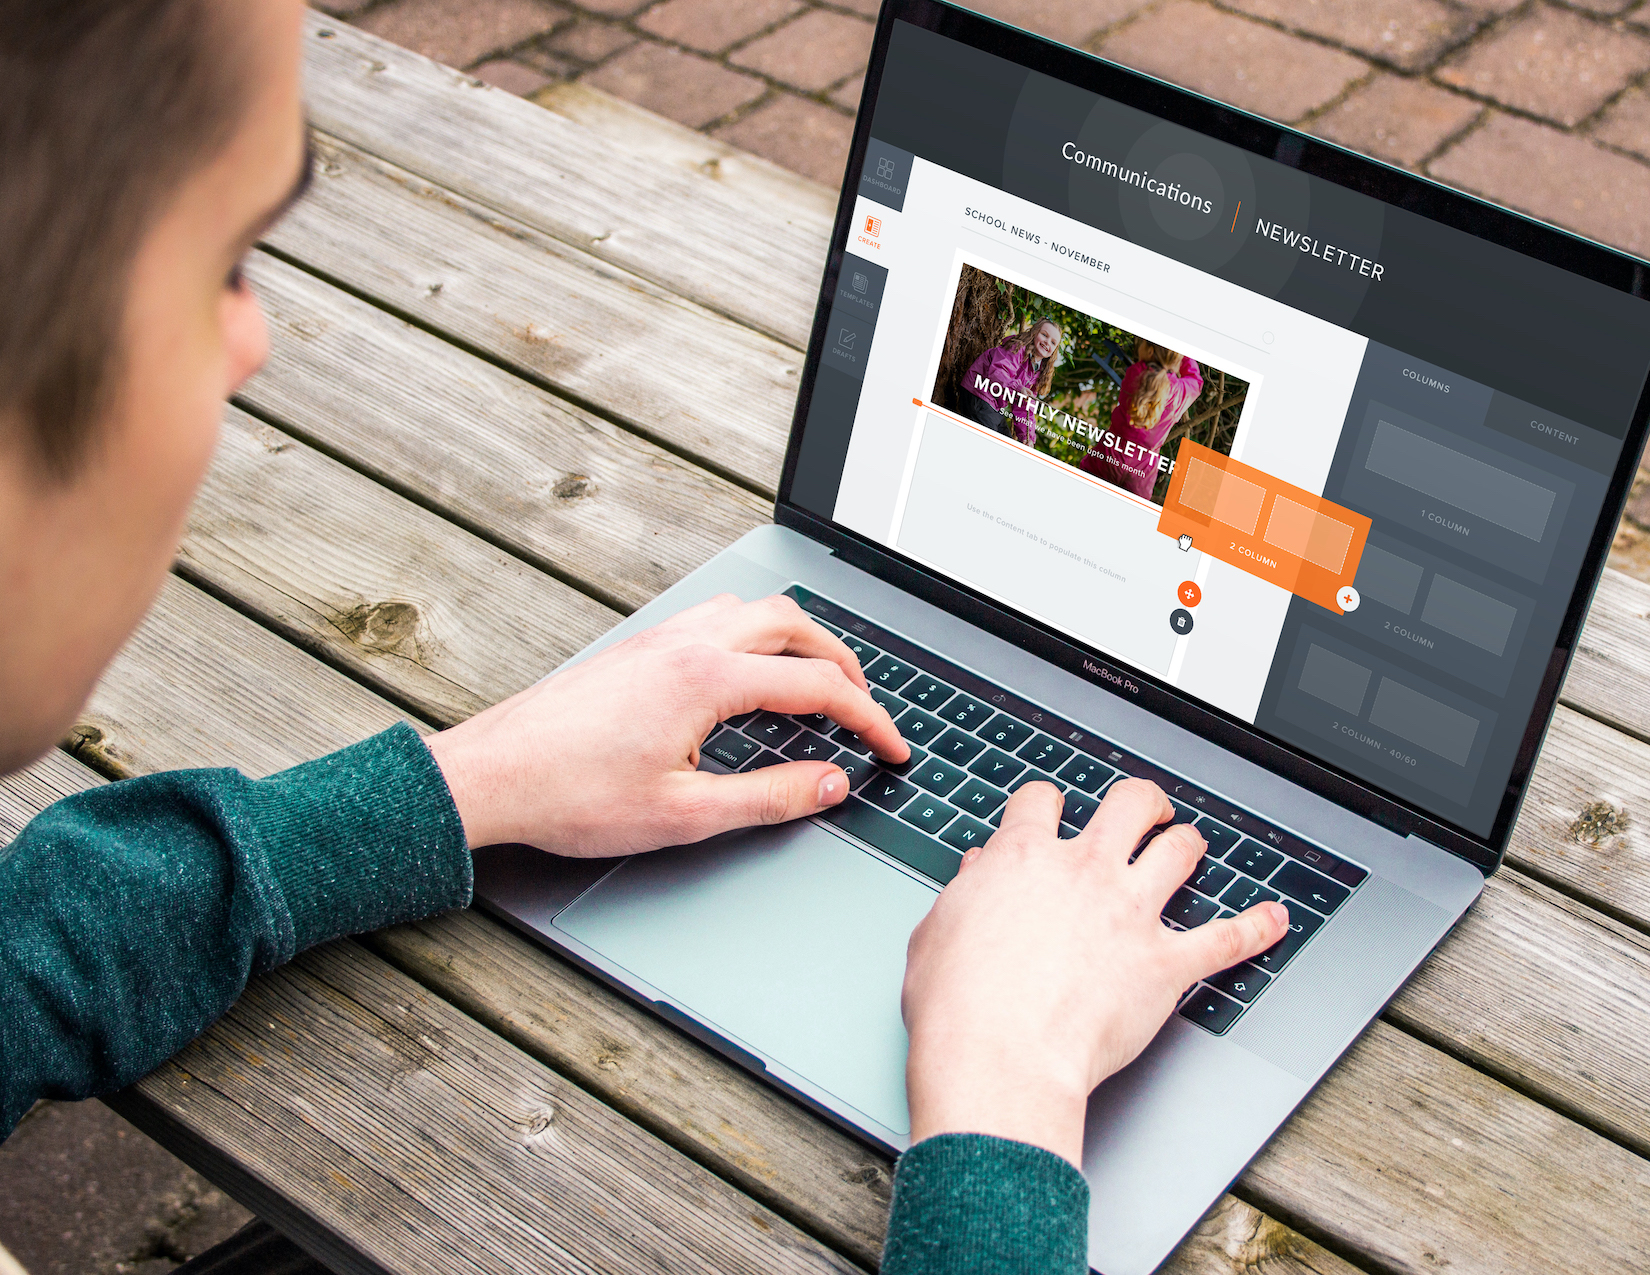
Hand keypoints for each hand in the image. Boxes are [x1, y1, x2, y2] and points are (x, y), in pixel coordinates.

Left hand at [424, 594, 908, 854]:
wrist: (492, 775)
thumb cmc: (570, 795)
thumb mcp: (684, 815)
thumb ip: (769, 798)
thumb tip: (829, 784)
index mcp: (708, 680)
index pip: (817, 688)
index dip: (868, 719)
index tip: (891, 748)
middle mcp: (687, 645)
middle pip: (793, 626)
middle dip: (842, 663)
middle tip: (863, 706)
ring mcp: (659, 639)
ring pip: (752, 611)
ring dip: (797, 639)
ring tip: (814, 683)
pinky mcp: (636, 648)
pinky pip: (714, 618)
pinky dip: (753, 636)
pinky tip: (745, 674)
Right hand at [901, 778, 1288, 1165]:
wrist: (998, 1058)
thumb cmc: (958, 1006)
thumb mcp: (935, 932)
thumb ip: (965, 894)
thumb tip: (979, 873)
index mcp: (1024, 858)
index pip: (1043, 800)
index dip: (1047, 804)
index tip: (1050, 815)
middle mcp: (1085, 871)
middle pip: (1129, 804)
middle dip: (1141, 803)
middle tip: (1144, 812)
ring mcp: (1131, 914)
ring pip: (1180, 851)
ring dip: (1187, 845)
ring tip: (1188, 847)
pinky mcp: (1165, 965)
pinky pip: (1227, 939)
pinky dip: (1256, 929)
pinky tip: (1274, 920)